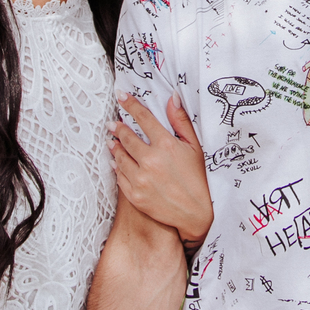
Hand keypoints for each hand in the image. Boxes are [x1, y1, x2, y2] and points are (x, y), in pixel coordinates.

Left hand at [111, 94, 212, 249]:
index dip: (130, 104)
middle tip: (113, 123)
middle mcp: (150, 160)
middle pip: (126, 137)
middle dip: (118, 127)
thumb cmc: (198, 178)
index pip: (143, 118)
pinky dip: (116, 167)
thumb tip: (172, 97)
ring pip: (119, 156)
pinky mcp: (134, 195)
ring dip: (114, 146)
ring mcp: (140, 179)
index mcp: (166, 145)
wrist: (195, 213)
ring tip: (112, 141)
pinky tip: (116, 162)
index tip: (121, 96)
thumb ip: (181, 121)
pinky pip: (119, 176)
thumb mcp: (195, 147)